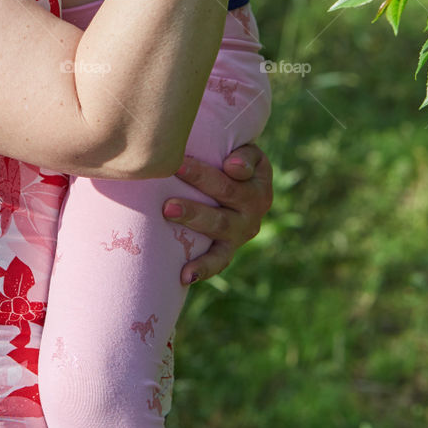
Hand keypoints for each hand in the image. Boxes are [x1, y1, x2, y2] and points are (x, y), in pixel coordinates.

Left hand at [163, 143, 272, 284]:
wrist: (238, 186)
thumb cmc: (232, 160)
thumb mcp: (246, 152)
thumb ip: (243, 155)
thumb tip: (232, 167)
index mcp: (259, 180)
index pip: (242, 169)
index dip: (222, 164)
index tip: (187, 160)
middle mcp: (254, 207)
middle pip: (226, 193)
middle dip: (199, 182)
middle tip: (172, 174)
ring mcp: (242, 231)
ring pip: (219, 225)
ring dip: (193, 217)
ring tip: (168, 210)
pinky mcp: (229, 249)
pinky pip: (218, 261)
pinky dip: (203, 268)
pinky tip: (184, 275)